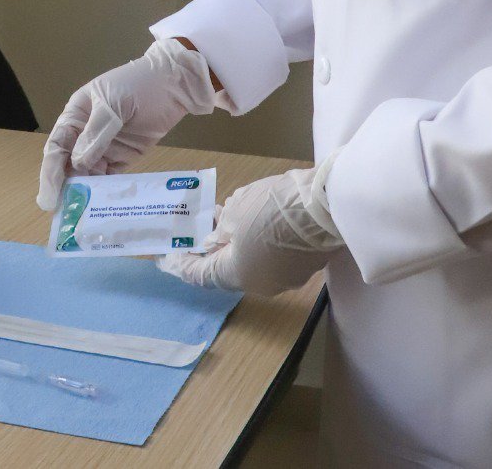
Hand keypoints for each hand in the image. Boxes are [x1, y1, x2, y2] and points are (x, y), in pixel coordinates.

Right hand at [36, 40, 216, 210]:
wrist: (175, 83)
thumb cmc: (140, 84)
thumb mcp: (114, 103)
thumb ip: (96, 132)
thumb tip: (77, 162)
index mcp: (76, 116)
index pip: (57, 147)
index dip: (50, 172)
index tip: (48, 197)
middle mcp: (85, 134)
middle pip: (68, 165)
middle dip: (64, 189)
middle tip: (63, 216)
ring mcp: (105, 147)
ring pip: (88, 175)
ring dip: (85, 194)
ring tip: (82, 218)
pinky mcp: (123, 157)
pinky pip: (110, 178)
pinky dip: (106, 192)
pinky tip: (104, 208)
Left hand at [159, 160, 342, 293]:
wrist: (327, 206)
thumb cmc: (272, 208)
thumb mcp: (237, 212)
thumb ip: (220, 230)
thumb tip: (214, 241)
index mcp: (238, 274)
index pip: (200, 274)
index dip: (180, 263)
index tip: (165, 255)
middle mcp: (261, 284)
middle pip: (227, 267)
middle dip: (211, 247)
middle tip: (198, 229)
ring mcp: (285, 277)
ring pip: (251, 260)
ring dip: (235, 241)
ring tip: (224, 215)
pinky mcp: (304, 265)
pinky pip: (271, 254)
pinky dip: (258, 239)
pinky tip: (254, 217)